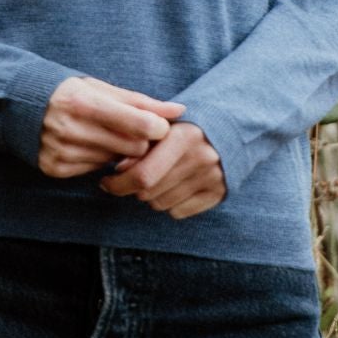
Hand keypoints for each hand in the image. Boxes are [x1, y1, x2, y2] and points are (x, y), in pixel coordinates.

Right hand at [38, 75, 185, 178]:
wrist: (21, 105)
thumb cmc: (72, 93)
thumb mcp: (104, 89)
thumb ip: (142, 102)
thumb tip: (179, 110)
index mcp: (84, 102)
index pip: (140, 124)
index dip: (157, 127)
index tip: (156, 125)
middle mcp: (69, 128)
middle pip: (132, 147)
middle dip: (140, 142)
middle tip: (133, 132)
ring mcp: (60, 151)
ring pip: (115, 162)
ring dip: (118, 152)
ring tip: (105, 136)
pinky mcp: (54, 168)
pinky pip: (95, 171)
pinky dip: (98, 162)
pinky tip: (88, 146)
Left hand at [99, 120, 226, 220]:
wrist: (230, 126)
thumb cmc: (185, 124)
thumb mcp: (163, 124)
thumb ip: (140, 140)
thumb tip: (119, 167)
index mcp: (185, 136)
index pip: (143, 175)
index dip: (118, 182)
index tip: (108, 179)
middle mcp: (202, 158)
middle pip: (148, 193)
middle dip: (131, 188)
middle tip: (129, 179)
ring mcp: (213, 178)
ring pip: (160, 204)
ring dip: (150, 195)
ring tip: (156, 177)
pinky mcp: (219, 193)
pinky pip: (178, 212)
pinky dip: (169, 203)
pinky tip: (173, 186)